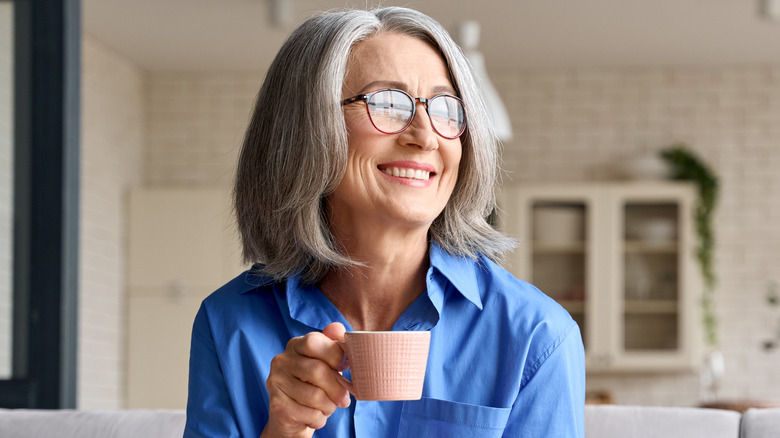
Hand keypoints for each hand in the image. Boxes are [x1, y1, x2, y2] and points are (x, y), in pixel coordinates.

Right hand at [261, 322, 350, 437]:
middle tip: (344, 399)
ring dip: (329, 406)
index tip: (345, 367)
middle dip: (337, 388)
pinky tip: (315, 416)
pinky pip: (309, 414)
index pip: (313, 341)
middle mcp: (281, 361)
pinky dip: (320, 418)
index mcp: (295, 345)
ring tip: (328, 407)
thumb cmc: (315, 386)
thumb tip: (338, 328)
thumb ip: (334, 344)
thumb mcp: (326, 364)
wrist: (292, 417)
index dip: (334, 354)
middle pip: (317, 371)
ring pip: (315, 396)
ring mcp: (275, 383)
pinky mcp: (277, 406)